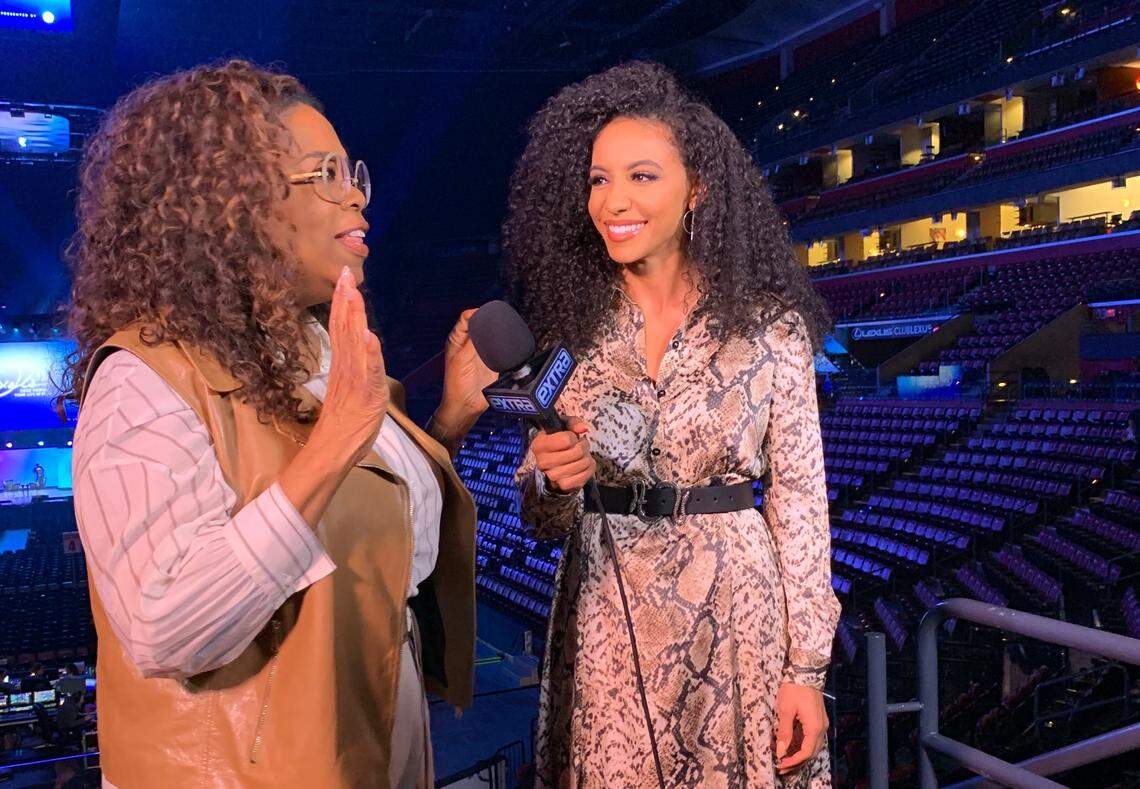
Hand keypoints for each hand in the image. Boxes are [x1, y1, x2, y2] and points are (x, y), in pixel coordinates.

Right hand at [312, 267, 387, 463]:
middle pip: (344, 327)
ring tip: (353, 294)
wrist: (335, 447)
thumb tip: (356, 343)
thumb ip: (350, 364)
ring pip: (354, 342)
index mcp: (343, 363)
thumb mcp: (348, 385)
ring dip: (354, 317)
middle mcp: (347, 366)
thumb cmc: (344, 421)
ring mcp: (356, 378)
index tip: (343, 278)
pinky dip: (370, 352)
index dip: (342, 301)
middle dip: (346, 299)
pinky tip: (368, 335)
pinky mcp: (367, 392)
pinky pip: (369, 370)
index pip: (340, 326)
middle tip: (345, 274)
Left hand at [439, 308, 497, 426]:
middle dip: (488, 318)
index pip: (465, 318)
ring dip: (496, 330)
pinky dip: (502, 342)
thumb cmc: (456, 386)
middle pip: (479, 323)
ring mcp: (480, 352)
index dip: (475, 312)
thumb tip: (480, 325)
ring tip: (504, 326)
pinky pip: (498, 346)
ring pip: (490, 334)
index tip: (486, 312)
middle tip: (498, 318)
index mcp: (456, 340)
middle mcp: (468, 344)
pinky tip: (507, 341)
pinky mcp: (491, 360)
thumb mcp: (461, 361)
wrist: (466, 405)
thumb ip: (471, 343)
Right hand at [531, 417, 594, 493]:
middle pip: (577, 451)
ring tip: (581, 455)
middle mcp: (543, 462)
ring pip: (583, 463)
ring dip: (587, 457)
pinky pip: (586, 475)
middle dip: (583, 446)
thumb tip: (583, 428)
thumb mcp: (562, 426)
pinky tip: (583, 465)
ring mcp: (553, 476)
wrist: (554, 464)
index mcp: (538, 444)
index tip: (571, 438)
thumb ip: (573, 423)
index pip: (567, 439)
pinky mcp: (564, 485)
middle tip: (579, 445)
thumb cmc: (558, 441)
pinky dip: (589, 469)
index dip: (573, 437)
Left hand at [775, 683, 827, 775]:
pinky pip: (814, 738)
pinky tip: (795, 747)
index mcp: (814, 727)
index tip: (781, 764)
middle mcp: (822, 728)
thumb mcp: (785, 710)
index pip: (806, 752)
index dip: (794, 761)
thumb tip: (781, 751)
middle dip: (798, 762)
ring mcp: (822, 723)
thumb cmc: (794, 689)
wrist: (805, 671)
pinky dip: (805, 746)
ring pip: (815, 746)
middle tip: (783, 767)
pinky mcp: (819, 719)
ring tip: (787, 759)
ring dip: (802, 755)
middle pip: (812, 752)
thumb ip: (784, 732)